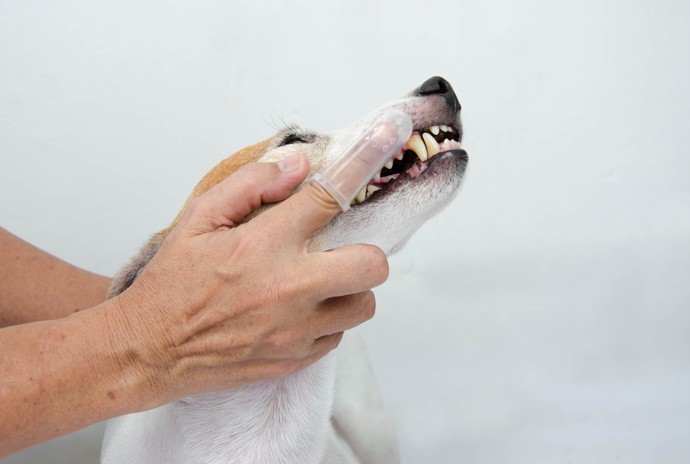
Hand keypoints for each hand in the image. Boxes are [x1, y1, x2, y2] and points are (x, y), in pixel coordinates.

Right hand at [110, 153, 388, 402]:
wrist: (149, 350)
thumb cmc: (172, 282)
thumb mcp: (199, 219)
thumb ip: (250, 185)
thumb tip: (298, 165)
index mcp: (264, 245)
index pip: (329, 197)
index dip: (361, 165)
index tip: (384, 139)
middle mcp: (288, 289)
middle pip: (371, 264)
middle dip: (363, 252)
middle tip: (337, 252)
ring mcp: (295, 330)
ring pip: (362, 305)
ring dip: (349, 290)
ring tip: (318, 284)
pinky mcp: (295, 360)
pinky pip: (337, 336)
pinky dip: (327, 321)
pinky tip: (298, 313)